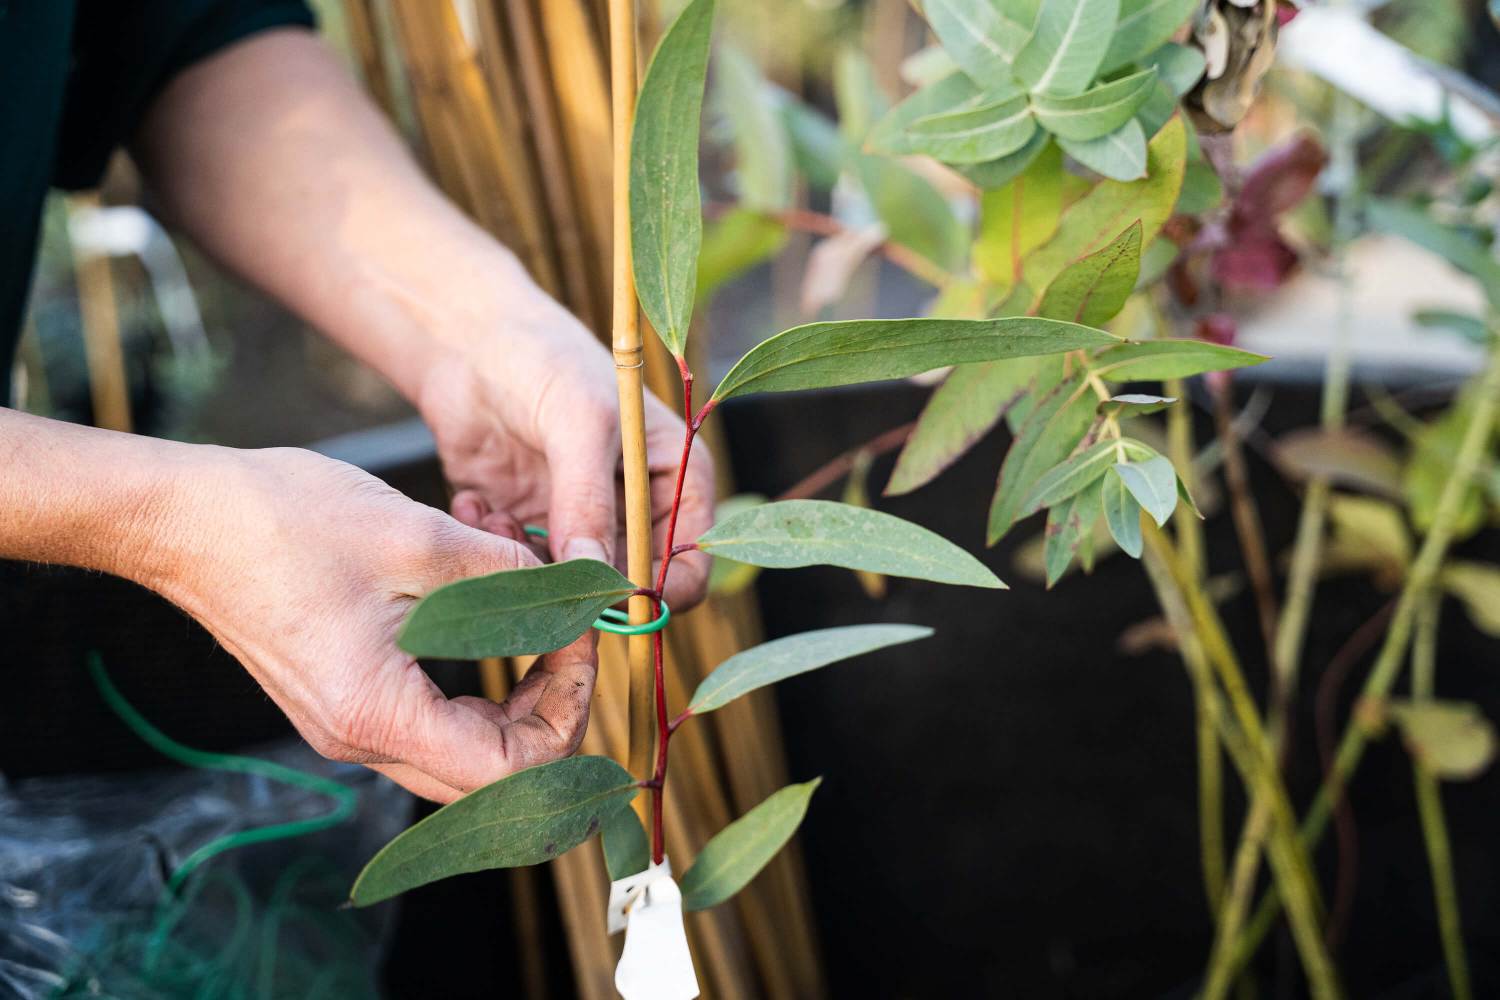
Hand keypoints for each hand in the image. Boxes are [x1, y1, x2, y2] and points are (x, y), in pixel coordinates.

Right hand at [156, 445, 597, 802]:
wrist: (184, 517)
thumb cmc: (284, 522)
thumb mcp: (422, 539)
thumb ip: (511, 577)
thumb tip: (580, 594)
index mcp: (378, 716)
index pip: (512, 774)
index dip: (569, 711)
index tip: (579, 636)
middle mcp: (362, 739)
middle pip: (496, 772)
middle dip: (552, 702)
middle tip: (568, 626)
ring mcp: (350, 723)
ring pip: (470, 740)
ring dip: (517, 679)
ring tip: (531, 596)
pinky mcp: (345, 695)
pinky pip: (435, 711)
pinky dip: (477, 662)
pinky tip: (489, 596)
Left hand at [415, 288, 714, 608]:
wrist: (469, 339)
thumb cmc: (543, 358)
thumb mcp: (578, 422)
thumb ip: (587, 502)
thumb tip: (598, 579)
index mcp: (678, 479)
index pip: (691, 564)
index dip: (659, 592)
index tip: (609, 598)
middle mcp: (638, 509)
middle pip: (630, 587)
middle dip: (583, 583)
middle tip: (536, 560)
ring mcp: (584, 521)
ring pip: (571, 586)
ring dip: (530, 566)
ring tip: (497, 517)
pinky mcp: (533, 527)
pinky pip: (523, 568)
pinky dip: (497, 548)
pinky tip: (476, 504)